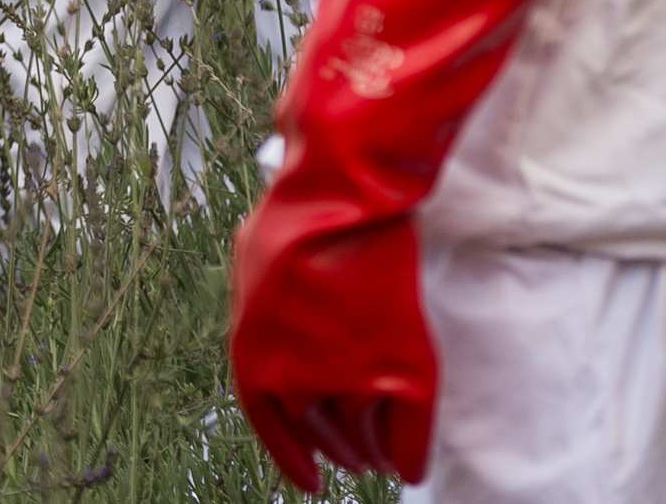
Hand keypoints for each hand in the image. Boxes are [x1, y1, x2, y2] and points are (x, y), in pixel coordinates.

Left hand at [229, 0, 543, 492]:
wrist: (342, 192)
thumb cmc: (293, 213)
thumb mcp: (253, 261)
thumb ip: (262, 301)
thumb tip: (272, 311)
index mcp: (253, 354)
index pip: (267, 423)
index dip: (289, 454)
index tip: (306, 478)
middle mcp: (294, 379)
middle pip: (319, 437)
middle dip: (335, 449)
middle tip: (350, 457)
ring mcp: (348, 380)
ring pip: (363, 443)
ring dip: (372, 454)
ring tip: (379, 456)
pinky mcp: (398, 372)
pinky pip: (408, 437)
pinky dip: (411, 452)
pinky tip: (413, 461)